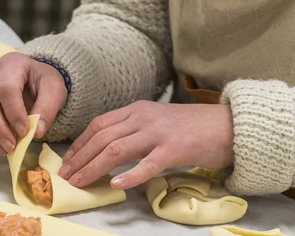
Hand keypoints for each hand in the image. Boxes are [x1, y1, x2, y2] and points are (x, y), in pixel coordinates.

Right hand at [0, 52, 67, 155]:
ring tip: (2, 149)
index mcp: (13, 63)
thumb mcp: (55, 91)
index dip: (14, 113)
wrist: (31, 78)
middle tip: (11, 147)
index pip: (6, 89)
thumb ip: (48, 109)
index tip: (24, 132)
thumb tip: (36, 132)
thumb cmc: (42, 83)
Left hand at [59, 101, 233, 189]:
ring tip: (80, 182)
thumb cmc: (194, 127)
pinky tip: (117, 185)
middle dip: (80, 158)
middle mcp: (145, 117)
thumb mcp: (159, 120)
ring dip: (94, 167)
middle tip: (66, 175)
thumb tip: (109, 148)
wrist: (228, 125)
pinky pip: (148, 164)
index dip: (80, 143)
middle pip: (103, 137)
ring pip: (117, 149)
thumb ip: (136, 129)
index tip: (68, 159)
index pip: (100, 124)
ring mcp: (159, 132)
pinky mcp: (175, 149)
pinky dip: (130, 175)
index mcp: (139, 109)